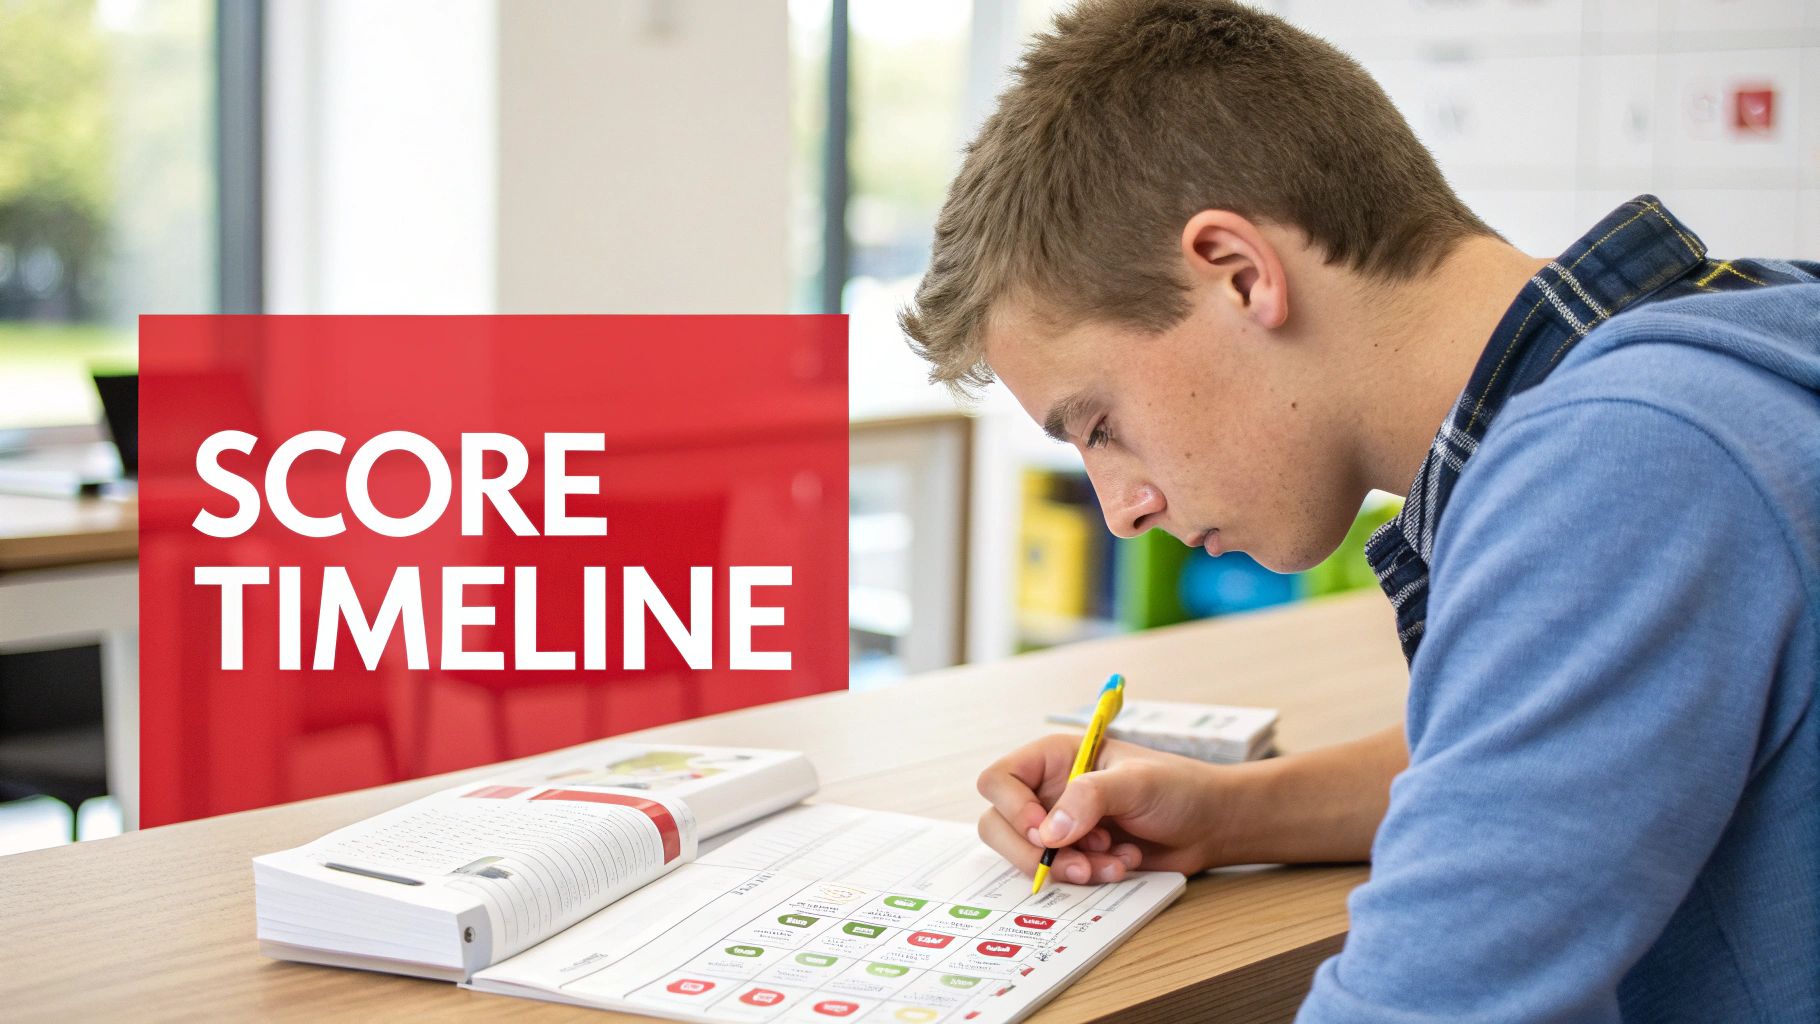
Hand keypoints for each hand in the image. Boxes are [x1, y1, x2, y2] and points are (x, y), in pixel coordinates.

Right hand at [976, 734, 1227, 884]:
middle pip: (999, 825)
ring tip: (1110, 860)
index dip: (1012, 808)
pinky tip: (1121, 863)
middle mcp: (1048, 791)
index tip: (1045, 830)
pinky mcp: (1076, 857)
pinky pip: (1057, 876)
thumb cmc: (1178, 787)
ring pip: (1027, 856)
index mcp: (1054, 759)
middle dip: (1034, 852)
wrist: (1210, 824)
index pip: (999, 780)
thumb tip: (1048, 833)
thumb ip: (1089, 798)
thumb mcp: (1136, 782)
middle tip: (1075, 861)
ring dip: (1066, 868)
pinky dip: (1086, 876)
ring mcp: (1060, 827)